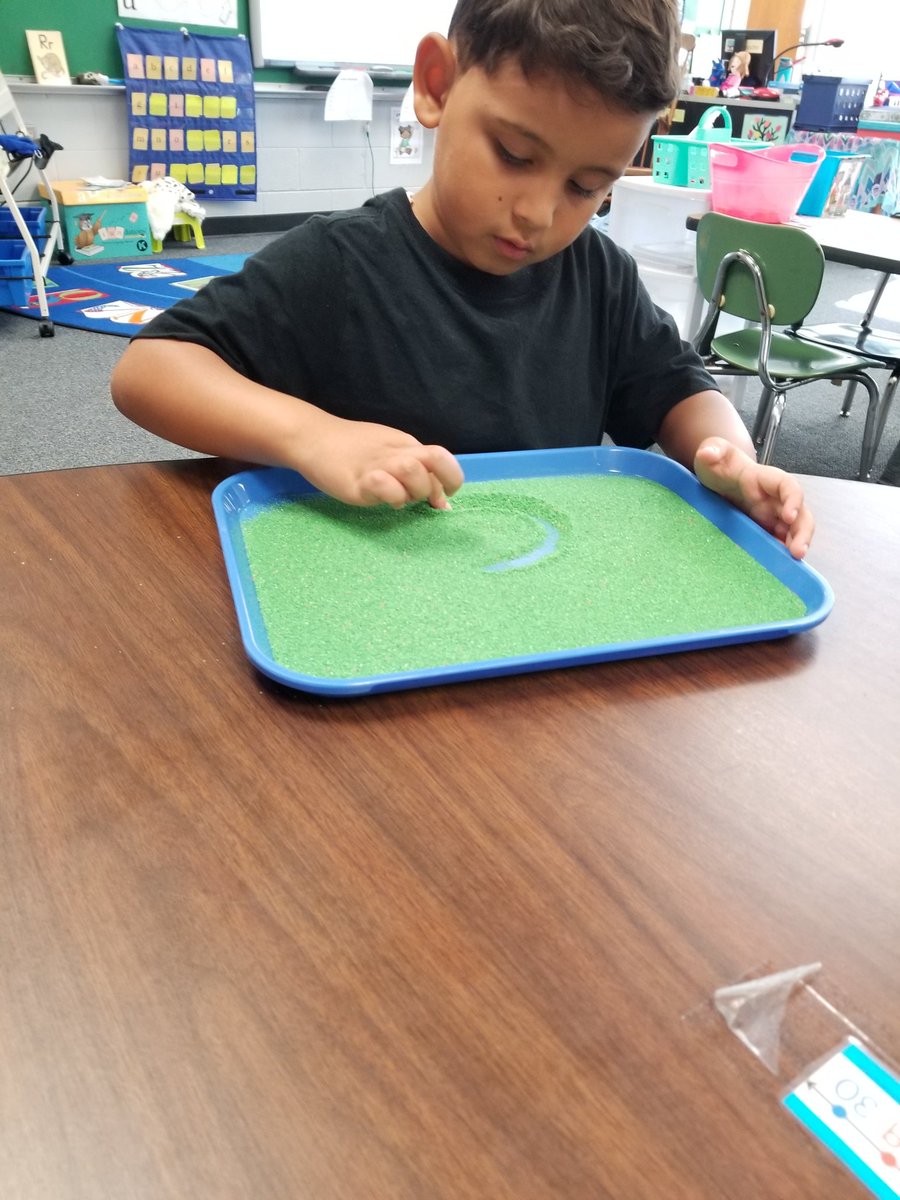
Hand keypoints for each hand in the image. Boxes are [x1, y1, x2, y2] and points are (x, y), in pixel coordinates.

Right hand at [296, 414, 463, 508]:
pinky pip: (382, 484)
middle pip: (435, 461)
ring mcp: (376, 465)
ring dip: (413, 490)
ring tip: (397, 497)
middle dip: (436, 486)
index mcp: (406, 445)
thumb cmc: (351, 448)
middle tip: (420, 499)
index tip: (440, 498)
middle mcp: (396, 452)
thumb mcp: (389, 452)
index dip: (450, 479)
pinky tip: (380, 498)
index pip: (443, 457)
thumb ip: (416, 472)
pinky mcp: (357, 480)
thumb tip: (443, 502)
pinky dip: (389, 494)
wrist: (312, 437)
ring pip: (412, 470)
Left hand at [694, 437, 814, 558]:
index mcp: (765, 479)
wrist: (716, 476)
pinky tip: (781, 565)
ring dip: (798, 543)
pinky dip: (782, 551)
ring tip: (794, 560)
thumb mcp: (711, 453)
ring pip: (794, 529)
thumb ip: (711, 451)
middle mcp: (774, 498)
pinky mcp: (765, 528)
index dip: (793, 500)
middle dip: (802, 530)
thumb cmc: (718, 464)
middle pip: (799, 512)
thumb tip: (707, 453)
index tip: (789, 515)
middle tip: (798, 551)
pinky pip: (779, 540)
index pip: (787, 486)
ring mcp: (772, 515)